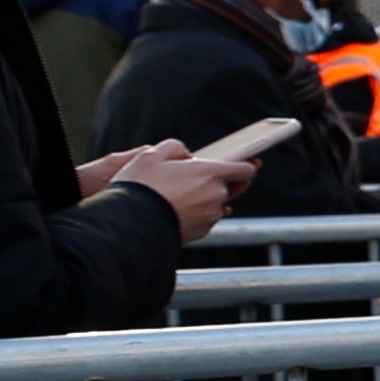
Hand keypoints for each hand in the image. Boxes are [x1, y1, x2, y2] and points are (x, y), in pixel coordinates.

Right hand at [100, 140, 252, 243]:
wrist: (129, 223)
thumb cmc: (140, 186)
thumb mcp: (151, 154)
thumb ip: (175, 148)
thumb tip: (186, 156)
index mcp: (210, 173)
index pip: (244, 169)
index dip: (247, 164)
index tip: (251, 162)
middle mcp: (216, 195)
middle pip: (230, 187)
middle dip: (220, 181)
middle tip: (199, 178)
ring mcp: (210, 216)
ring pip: (216, 204)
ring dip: (206, 198)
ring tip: (181, 194)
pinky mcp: (200, 232)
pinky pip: (205, 219)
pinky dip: (197, 213)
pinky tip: (179, 209)